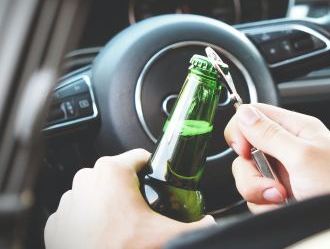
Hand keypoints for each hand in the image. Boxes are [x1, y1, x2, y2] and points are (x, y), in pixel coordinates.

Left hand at [44, 149, 213, 248]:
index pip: (140, 157)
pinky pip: (79, 212)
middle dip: (132, 188)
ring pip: (96, 192)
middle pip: (118, 175)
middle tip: (144, 209)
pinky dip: (90, 220)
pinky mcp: (57, 221)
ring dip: (109, 203)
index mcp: (112, 171)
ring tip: (123, 225)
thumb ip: (197, 226)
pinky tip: (103, 234)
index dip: (154, 170)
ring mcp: (68, 201)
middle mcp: (86, 179)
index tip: (159, 183)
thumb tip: (210, 224)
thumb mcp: (168, 234)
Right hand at [224, 104, 329, 212]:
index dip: (241, 130)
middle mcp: (285, 147)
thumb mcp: (302, 156)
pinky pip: (255, 196)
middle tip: (271, 182)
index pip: (254, 114)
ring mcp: (280, 172)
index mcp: (295, 128)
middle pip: (246, 150)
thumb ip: (270, 134)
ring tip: (281, 197)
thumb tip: (244, 112)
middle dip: (252, 171)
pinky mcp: (277, 193)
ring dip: (259, 191)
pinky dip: (265, 205)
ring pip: (247, 175)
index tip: (244, 150)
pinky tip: (282, 206)